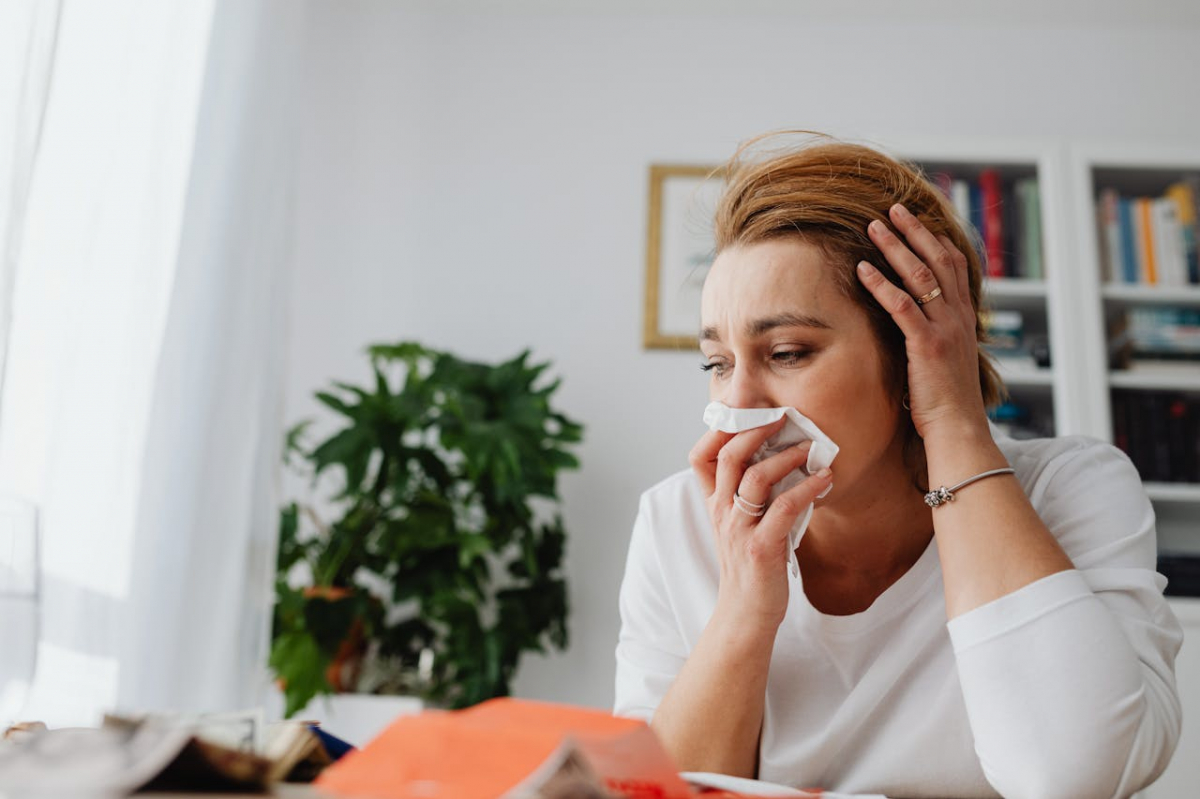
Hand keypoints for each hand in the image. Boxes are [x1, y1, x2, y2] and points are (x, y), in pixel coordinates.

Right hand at [689, 418, 832, 635]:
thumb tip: (783, 460)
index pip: (700, 457)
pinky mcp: (762, 547)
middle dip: (756, 430)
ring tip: (810, 449)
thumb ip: (751, 496)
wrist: (746, 614)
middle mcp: (722, 513)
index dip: (718, 430)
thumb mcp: (741, 525)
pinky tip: (825, 479)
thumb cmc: (750, 567)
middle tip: (783, 417)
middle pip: (728, 456)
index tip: (746, 413)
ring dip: (786, 457)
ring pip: (755, 477)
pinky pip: (784, 508)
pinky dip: (807, 488)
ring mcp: (740, 530)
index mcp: (715, 504)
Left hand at [857, 203, 989, 440]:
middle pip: (939, 260)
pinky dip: (880, 284)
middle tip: (893, 209)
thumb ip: (934, 338)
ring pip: (920, 275)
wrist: (959, 429)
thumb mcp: (944, 361)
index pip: (956, 267)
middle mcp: (959, 317)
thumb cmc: (946, 403)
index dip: (937, 240)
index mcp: (964, 319)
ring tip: (873, 226)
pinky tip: (861, 269)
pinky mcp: (927, 345)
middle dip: (915, 231)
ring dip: (895, 247)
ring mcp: (945, 329)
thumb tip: (915, 328)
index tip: (919, 222)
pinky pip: (901, 306)